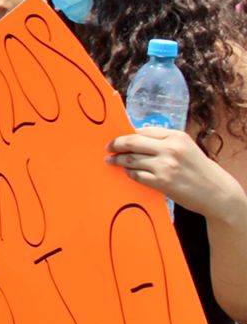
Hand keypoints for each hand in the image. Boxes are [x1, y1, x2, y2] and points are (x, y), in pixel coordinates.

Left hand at [107, 127, 246, 220]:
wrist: (216, 192)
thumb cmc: (198, 169)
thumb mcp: (185, 147)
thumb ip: (163, 141)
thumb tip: (134, 137)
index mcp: (176, 136)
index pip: (142, 131)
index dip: (125, 134)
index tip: (116, 137)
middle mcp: (170, 148)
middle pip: (131, 142)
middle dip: (115, 144)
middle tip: (107, 148)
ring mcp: (165, 165)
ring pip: (130, 159)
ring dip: (118, 160)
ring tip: (111, 161)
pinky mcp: (162, 182)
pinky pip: (136, 175)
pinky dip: (129, 173)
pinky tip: (127, 172)